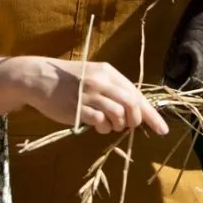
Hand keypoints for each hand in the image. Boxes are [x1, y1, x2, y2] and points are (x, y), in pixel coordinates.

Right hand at [17, 57, 169, 135]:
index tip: (162, 130)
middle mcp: (101, 82)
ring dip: (117, 125)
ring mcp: (89, 95)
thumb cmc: (71, 79)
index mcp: (109, 72)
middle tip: (129, 126)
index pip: (137, 95)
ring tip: (108, 124)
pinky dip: (102, 127)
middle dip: (135, 121)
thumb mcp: (95, 75)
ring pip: (117, 115)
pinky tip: (96, 125)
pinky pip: (99, 122)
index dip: (151, 114)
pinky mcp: (77, 108)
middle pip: (131, 105)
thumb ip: (114, 89)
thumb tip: (135, 110)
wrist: (40, 78)